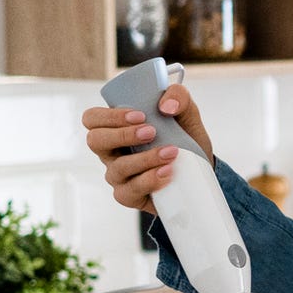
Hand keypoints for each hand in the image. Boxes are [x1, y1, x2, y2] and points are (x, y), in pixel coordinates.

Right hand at [81, 83, 214, 213]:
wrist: (200, 174)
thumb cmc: (184, 141)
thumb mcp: (186, 115)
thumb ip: (179, 97)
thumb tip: (166, 105)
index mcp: (116, 128)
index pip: (92, 118)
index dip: (109, 116)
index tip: (140, 115)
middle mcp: (111, 152)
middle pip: (94, 141)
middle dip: (122, 135)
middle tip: (151, 132)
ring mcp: (118, 175)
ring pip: (117, 168)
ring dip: (145, 159)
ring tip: (171, 152)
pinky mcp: (129, 195)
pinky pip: (129, 191)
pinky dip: (150, 180)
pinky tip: (167, 173)